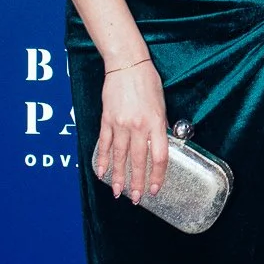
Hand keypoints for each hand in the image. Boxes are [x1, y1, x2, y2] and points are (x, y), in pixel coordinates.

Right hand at [95, 58, 168, 204]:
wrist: (127, 64)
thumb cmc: (148, 81)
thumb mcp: (162, 104)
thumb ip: (161, 125)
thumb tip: (162, 142)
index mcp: (156, 122)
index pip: (159, 156)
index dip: (157, 175)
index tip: (156, 188)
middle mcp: (138, 126)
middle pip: (138, 160)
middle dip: (137, 182)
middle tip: (136, 199)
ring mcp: (120, 123)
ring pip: (119, 156)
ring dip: (118, 176)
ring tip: (117, 192)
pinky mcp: (107, 119)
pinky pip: (104, 144)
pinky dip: (102, 159)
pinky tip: (101, 172)